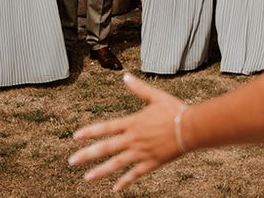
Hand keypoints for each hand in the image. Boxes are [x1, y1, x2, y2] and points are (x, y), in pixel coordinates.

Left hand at [69, 74, 186, 191]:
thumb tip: (125, 76)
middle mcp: (133, 139)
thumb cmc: (174, 110)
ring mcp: (141, 153)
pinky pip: (135, 174)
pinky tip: (115, 189)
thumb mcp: (155, 96)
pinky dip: (125, 182)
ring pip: (117, 164)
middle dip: (87, 155)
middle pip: (106, 148)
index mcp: (132, 123)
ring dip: (101, 171)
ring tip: (86, 178)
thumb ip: (138, 88)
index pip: (106, 128)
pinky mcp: (152, 163)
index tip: (75, 137)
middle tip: (71, 162)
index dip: (90, 132)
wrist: (191, 128)